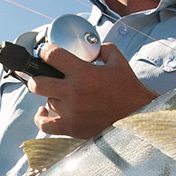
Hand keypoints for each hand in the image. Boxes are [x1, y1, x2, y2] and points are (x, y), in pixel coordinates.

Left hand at [28, 42, 157, 138]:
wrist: (137, 117)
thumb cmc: (129, 90)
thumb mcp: (119, 62)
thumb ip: (103, 49)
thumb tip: (90, 48)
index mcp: (83, 73)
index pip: (52, 56)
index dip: (45, 51)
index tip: (46, 52)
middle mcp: (73, 92)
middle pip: (37, 83)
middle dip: (39, 76)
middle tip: (46, 74)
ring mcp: (70, 112)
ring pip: (46, 101)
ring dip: (51, 96)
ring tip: (62, 93)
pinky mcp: (71, 128)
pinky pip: (45, 125)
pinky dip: (41, 118)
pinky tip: (43, 111)